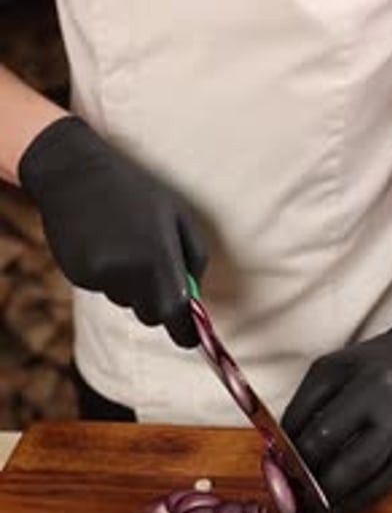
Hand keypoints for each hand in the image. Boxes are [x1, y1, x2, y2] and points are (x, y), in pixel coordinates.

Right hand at [18, 116, 206, 346]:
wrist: (75, 171)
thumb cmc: (135, 192)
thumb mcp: (177, 215)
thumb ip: (194, 259)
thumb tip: (196, 299)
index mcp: (159, 256)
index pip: (176, 313)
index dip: (185, 333)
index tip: (190, 340)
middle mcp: (129, 271)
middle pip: (152, 315)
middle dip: (157, 303)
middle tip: (153, 269)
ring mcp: (101, 275)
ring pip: (126, 302)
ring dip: (130, 286)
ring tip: (124, 245)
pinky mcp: (79, 276)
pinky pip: (103, 290)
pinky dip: (108, 277)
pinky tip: (103, 245)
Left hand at [282, 293, 391, 512]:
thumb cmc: (376, 362)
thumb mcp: (333, 368)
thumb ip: (304, 406)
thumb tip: (281, 451)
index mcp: (369, 387)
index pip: (323, 435)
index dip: (298, 459)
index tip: (281, 470)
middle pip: (351, 467)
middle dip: (319, 489)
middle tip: (297, 500)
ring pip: (374, 485)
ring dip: (341, 503)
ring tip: (317, 510)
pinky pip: (391, 486)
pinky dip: (364, 498)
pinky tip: (344, 502)